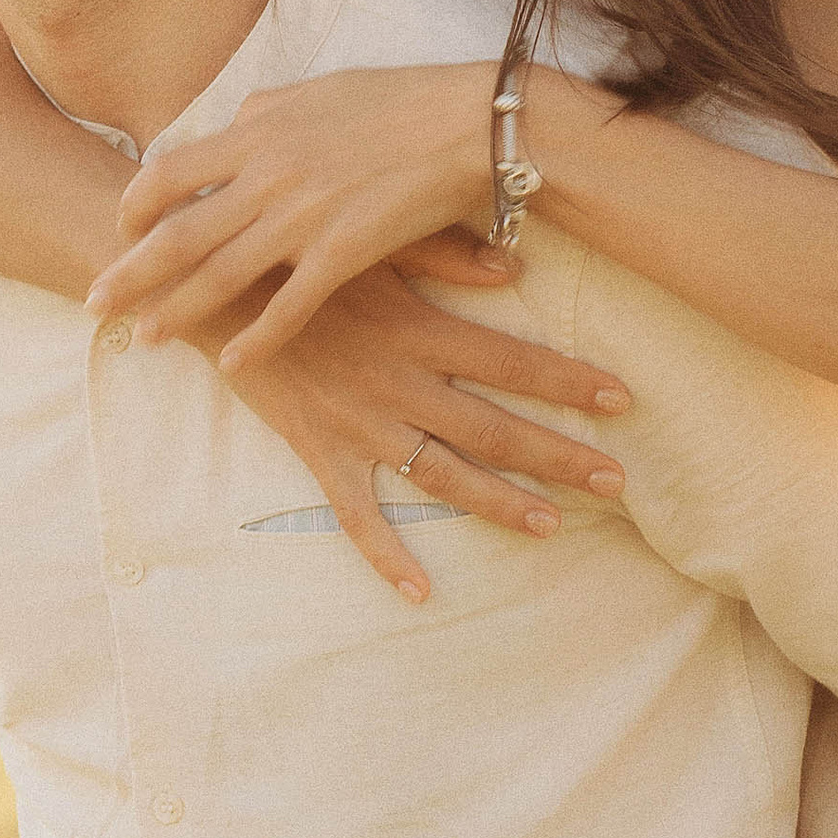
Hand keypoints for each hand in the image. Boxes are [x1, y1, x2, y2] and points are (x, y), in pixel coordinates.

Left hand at [97, 65, 507, 358]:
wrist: (464, 122)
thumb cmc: (397, 100)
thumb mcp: (315, 92)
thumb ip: (264, 115)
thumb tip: (233, 127)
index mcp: (257, 132)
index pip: (169, 170)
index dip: (136, 203)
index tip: (121, 226)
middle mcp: (266, 176)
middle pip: (177, 232)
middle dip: (128, 272)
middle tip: (93, 302)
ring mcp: (301, 218)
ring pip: (220, 275)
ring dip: (176, 310)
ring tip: (142, 339)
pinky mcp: (341, 253)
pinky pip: (287, 307)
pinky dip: (256, 338)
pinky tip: (231, 363)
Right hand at [193, 263, 632, 601]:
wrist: (214, 292)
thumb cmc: (299, 258)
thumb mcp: (375, 246)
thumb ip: (447, 253)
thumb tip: (518, 268)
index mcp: (420, 330)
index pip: (513, 361)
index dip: (570, 381)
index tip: (624, 398)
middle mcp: (400, 385)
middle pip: (494, 428)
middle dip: (560, 455)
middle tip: (618, 480)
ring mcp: (361, 426)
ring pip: (443, 477)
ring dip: (501, 503)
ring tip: (554, 525)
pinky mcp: (320, 452)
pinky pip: (358, 515)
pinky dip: (387, 556)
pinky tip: (421, 592)